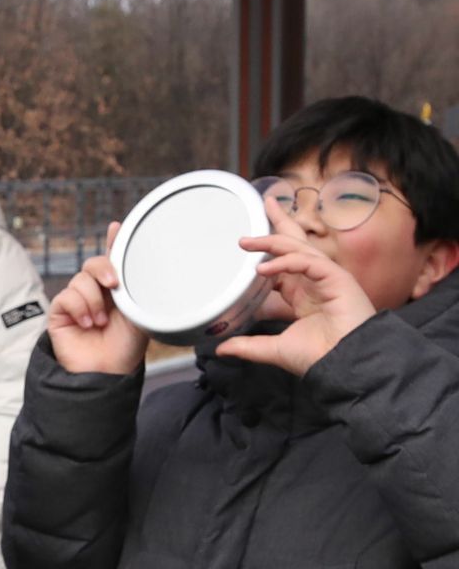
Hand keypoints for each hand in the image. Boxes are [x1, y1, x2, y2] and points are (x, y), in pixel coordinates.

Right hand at [48, 223, 149, 376]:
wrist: (106, 371)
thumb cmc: (125, 347)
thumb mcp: (139, 313)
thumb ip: (136, 288)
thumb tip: (141, 265)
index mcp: (116, 291)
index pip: (113, 260)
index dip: (113, 242)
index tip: (117, 227)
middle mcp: (95, 293)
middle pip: (93, 264)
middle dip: (103, 269)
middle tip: (114, 285)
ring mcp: (76, 302)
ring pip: (80, 280)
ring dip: (93, 300)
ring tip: (100, 322)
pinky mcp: (60, 313)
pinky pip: (66, 296)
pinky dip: (79, 308)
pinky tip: (87, 324)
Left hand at [216, 235, 376, 375]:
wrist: (346, 366)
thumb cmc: (319, 357)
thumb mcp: (273, 349)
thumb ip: (248, 346)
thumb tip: (221, 348)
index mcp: (304, 295)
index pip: (284, 264)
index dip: (267, 251)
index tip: (247, 243)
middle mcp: (316, 282)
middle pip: (296, 244)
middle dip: (281, 223)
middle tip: (266, 203)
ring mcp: (328, 279)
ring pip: (300, 250)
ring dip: (273, 242)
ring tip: (246, 241)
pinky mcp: (338, 280)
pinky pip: (309, 262)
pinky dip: (286, 262)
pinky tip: (264, 268)